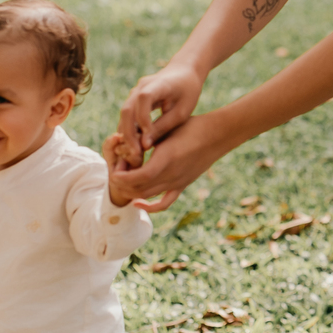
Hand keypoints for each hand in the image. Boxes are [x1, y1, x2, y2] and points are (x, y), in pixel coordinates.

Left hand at [108, 110, 230, 212]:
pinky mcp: (182, 185)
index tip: (116, 166)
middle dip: (122, 183)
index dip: (122, 176)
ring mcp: (177, 183)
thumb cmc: (191, 126)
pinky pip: (164, 203)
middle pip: (138, 190)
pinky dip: (149, 207)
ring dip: (131, 191)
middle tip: (116, 170)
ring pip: (147, 196)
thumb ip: (147, 138)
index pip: (137, 177)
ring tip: (124, 179)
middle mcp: (171, 175)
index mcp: (166, 159)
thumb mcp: (166, 128)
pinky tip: (138, 203)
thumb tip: (126, 142)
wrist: (217, 135)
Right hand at [116, 62, 203, 166]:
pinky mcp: (133, 99)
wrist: (184, 72)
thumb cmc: (187, 92)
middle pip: (128, 109)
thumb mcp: (182, 111)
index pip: (144, 98)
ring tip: (134, 154)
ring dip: (127, 134)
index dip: (143, 119)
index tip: (147, 140)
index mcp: (159, 84)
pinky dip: (129, 130)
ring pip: (124, 114)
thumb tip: (145, 146)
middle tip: (136, 154)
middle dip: (129, 134)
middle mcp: (141, 86)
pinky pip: (127, 116)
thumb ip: (163, 126)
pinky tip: (134, 145)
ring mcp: (135, 91)